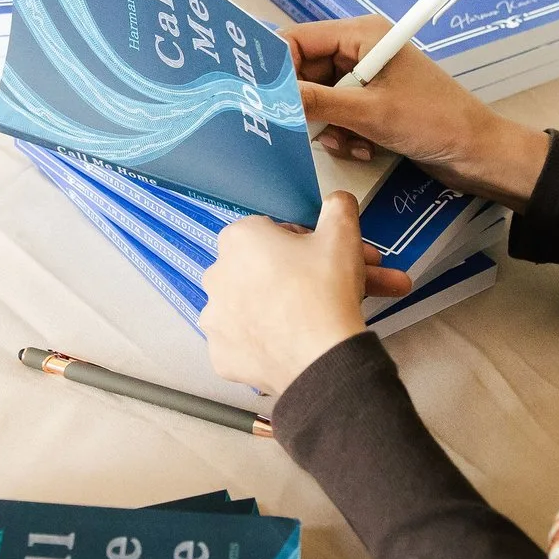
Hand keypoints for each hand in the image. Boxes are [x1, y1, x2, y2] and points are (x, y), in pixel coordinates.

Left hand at [203, 194, 409, 395]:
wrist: (322, 358)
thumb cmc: (326, 290)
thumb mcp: (342, 235)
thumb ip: (338, 208)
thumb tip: (338, 200)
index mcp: (239, 239)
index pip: (273, 232)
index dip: (306, 243)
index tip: (327, 258)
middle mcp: (217, 275)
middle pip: (264, 270)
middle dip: (299, 276)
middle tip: (335, 289)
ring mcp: (215, 319)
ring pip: (253, 306)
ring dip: (281, 307)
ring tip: (320, 318)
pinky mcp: (221, 355)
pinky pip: (247, 342)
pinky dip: (268, 342)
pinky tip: (296, 344)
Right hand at [289, 17, 551, 206]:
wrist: (476, 153)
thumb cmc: (433, 122)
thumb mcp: (369, 113)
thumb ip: (317, 102)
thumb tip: (271, 95)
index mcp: (362, 34)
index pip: (299, 38)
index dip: (278, 67)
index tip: (265, 97)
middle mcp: (361, 50)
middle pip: (306, 71)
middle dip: (308, 105)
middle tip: (307, 129)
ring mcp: (367, 78)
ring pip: (320, 99)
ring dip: (330, 126)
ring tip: (352, 142)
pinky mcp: (373, 103)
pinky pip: (338, 116)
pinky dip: (345, 135)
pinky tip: (364, 149)